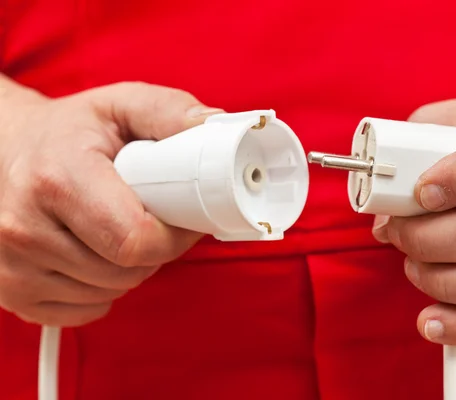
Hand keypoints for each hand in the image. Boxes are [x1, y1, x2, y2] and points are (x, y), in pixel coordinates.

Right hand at [0, 81, 221, 325]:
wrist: (3, 148)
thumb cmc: (67, 131)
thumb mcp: (120, 105)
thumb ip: (170, 112)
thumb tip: (213, 126)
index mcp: (57, 178)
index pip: (137, 240)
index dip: (174, 236)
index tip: (182, 218)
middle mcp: (23, 226)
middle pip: (127, 271)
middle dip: (154, 250)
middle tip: (149, 217)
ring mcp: (10, 265)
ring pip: (108, 293)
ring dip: (128, 269)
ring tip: (116, 228)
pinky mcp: (10, 291)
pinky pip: (83, 311)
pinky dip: (101, 289)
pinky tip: (94, 253)